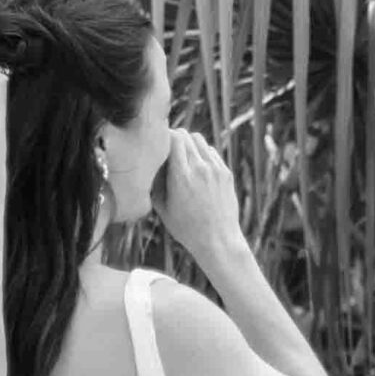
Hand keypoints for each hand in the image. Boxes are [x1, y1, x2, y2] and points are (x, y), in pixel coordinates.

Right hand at [155, 128, 242, 261]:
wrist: (218, 240)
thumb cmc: (186, 228)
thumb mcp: (162, 207)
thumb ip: (155, 182)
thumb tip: (149, 163)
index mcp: (182, 176)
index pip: (173, 137)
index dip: (163, 138)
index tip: (158, 146)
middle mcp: (200, 168)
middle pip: (185, 135)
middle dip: (174, 139)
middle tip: (168, 151)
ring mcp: (216, 169)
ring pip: (199, 140)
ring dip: (189, 144)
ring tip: (183, 159)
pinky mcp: (226, 172)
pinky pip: (211, 152)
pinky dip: (202, 154)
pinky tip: (197, 168)